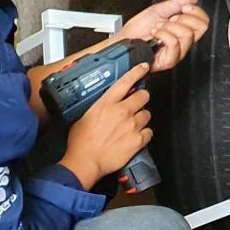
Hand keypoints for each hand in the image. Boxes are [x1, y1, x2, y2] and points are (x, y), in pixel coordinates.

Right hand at [60, 64, 150, 187]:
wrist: (85, 162)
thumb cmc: (80, 142)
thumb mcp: (85, 117)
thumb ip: (99, 108)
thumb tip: (105, 106)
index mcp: (107, 103)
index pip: (126, 81)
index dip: (137, 72)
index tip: (144, 67)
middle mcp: (122, 111)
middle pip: (143, 96)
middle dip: (141, 98)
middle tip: (136, 104)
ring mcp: (132, 125)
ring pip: (147, 114)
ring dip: (142, 118)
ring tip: (132, 125)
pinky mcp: (138, 140)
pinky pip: (149, 132)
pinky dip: (144, 134)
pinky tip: (135, 137)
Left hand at [120, 0, 208, 71]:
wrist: (124, 42)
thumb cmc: (136, 31)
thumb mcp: (158, 10)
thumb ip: (178, 3)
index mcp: (183, 30)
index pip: (204, 21)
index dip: (196, 11)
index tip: (184, 7)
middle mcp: (183, 42)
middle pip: (201, 27)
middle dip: (184, 18)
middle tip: (170, 19)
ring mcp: (178, 52)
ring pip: (187, 34)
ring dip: (169, 27)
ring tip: (158, 28)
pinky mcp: (170, 60)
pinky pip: (174, 43)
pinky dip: (163, 34)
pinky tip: (155, 34)